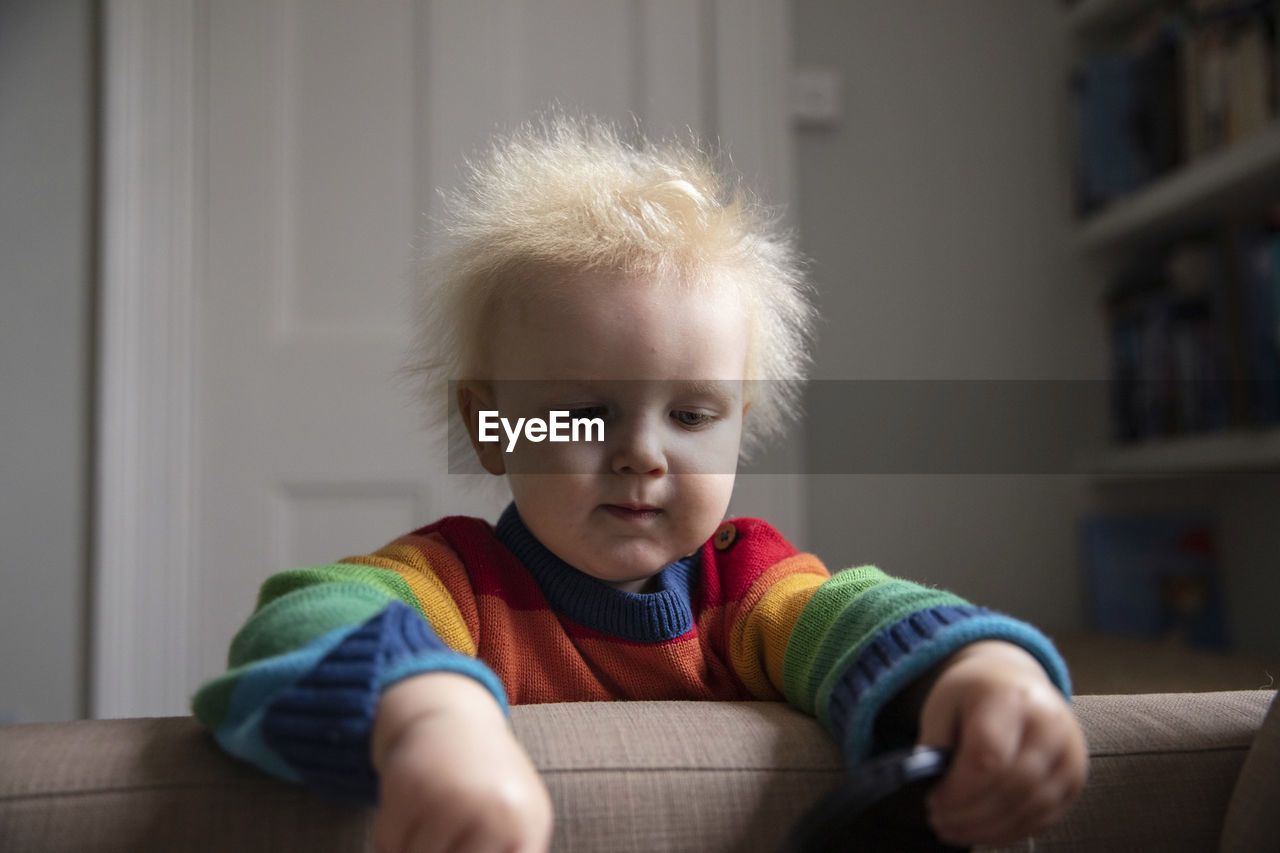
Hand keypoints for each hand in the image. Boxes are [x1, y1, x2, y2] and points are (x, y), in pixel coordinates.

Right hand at [371, 672, 552, 852]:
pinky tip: (408, 814)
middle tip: (442, 840)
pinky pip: (388, 842)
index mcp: (527, 824)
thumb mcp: (518, 820)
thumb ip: (510, 852)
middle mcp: (494, 810)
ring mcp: (451, 795)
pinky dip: (391, 840)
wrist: (453, 720)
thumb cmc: (490, 784)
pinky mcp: (411, 783)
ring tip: (429, 828)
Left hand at [916, 640, 1087, 845]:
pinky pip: (1045, 816)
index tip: (933, 800)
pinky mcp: (1075, 777)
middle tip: (940, 821)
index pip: (989, 756)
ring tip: (955, 829)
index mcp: (1011, 698)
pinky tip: (983, 830)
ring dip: (989, 828)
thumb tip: (929, 785)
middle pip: (1013, 785)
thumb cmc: (974, 694)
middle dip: (972, 813)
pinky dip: (1010, 830)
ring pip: (1031, 807)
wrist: (1015, 681)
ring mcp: (1070, 752)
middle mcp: (1050, 724)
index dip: (959, 789)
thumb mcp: (943, 703)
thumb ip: (935, 743)